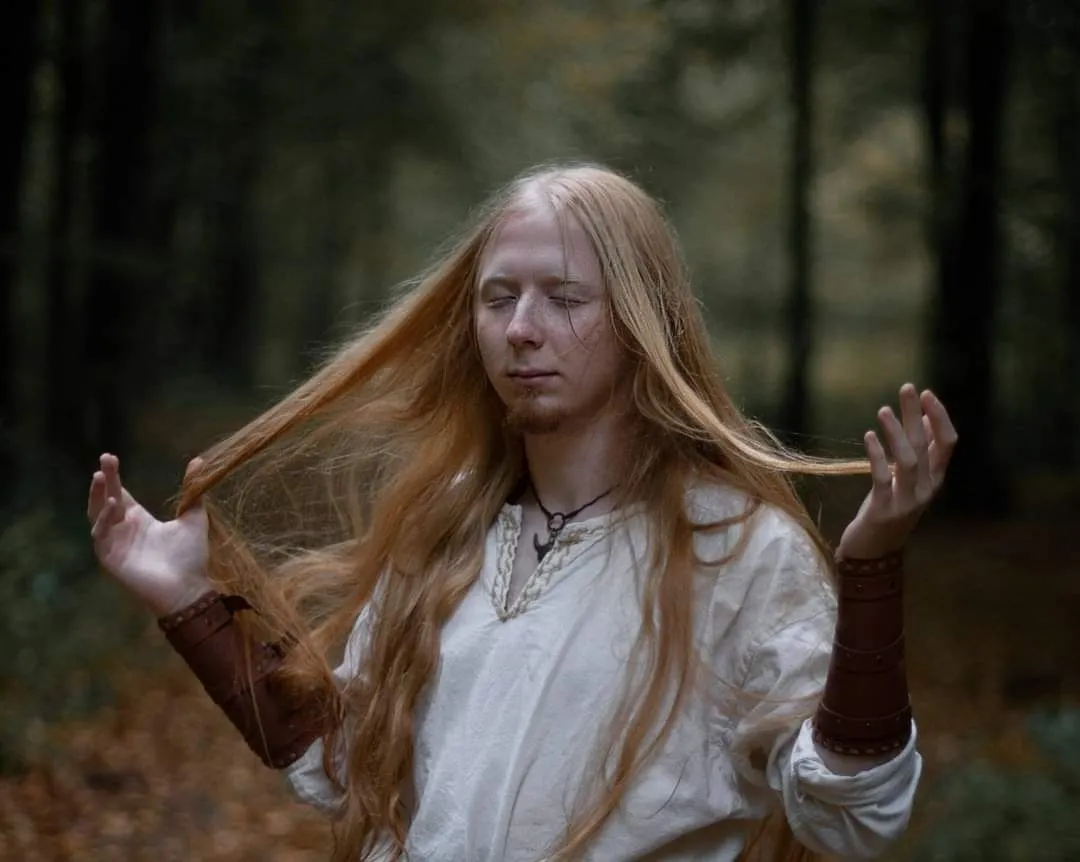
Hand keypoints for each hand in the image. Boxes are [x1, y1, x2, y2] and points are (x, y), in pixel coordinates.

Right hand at [88, 453, 212, 616]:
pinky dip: (104, 519)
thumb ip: (192, 491)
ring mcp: (114, 543)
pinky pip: (100, 535)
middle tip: (105, 458)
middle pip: (107, 499)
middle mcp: (123, 529)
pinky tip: (112, 505)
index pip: (120, 494)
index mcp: (140, 520)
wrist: (188, 588)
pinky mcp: (110, 557)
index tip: (110, 458)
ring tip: (101, 477)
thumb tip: (198, 461)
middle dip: (104, 480)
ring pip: (97, 515)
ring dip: (97, 496)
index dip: (114, 477)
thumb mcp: (194, 517)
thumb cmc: (190, 556)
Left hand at [837, 384, 957, 559]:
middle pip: (926, 445)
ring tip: (883, 411)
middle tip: (906, 388)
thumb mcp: (907, 479)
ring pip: (909, 461)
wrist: (873, 550)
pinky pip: (884, 478)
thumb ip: (919, 452)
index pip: (948, 443)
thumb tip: (925, 419)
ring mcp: (907, 501)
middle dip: (916, 414)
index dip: (940, 417)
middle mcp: (927, 489)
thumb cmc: (888, 507)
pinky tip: (869, 436)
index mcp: (935, 478)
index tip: (926, 393)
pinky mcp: (885, 510)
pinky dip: (877, 455)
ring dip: (896, 433)